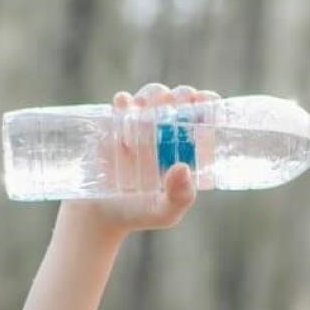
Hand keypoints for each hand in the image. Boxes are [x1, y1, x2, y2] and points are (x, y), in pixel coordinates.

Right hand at [60, 83, 220, 234]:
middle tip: (180, 102)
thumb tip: (183, 168)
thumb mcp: (164, 213)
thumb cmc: (140, 213)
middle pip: (181, 99)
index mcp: (188, 148)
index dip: (209, 104)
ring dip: (154, 95)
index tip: (206, 103)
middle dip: (183, 95)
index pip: (205, 117)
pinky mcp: (116, 124)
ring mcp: (141, 124)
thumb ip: (179, 197)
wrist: (100, 215)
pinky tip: (123, 106)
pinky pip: (121, 104)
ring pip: (153, 96)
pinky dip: (123, 102)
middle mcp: (168, 131)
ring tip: (147, 108)